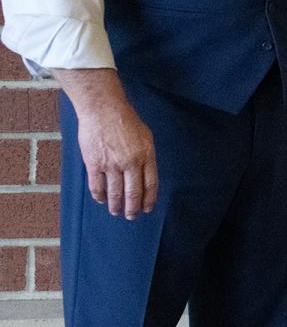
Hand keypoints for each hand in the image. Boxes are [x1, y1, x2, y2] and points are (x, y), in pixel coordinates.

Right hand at [57, 69, 156, 218]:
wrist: (103, 110)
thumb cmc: (126, 120)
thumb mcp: (145, 136)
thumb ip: (146, 155)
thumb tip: (145, 173)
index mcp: (146, 155)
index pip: (151, 183)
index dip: (149, 199)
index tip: (148, 208)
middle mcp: (131, 162)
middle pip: (133, 193)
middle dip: (133, 208)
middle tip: (132, 216)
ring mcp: (112, 164)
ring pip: (115, 193)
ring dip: (116, 206)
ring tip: (117, 212)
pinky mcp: (94, 164)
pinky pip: (97, 186)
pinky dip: (100, 196)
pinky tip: (102, 200)